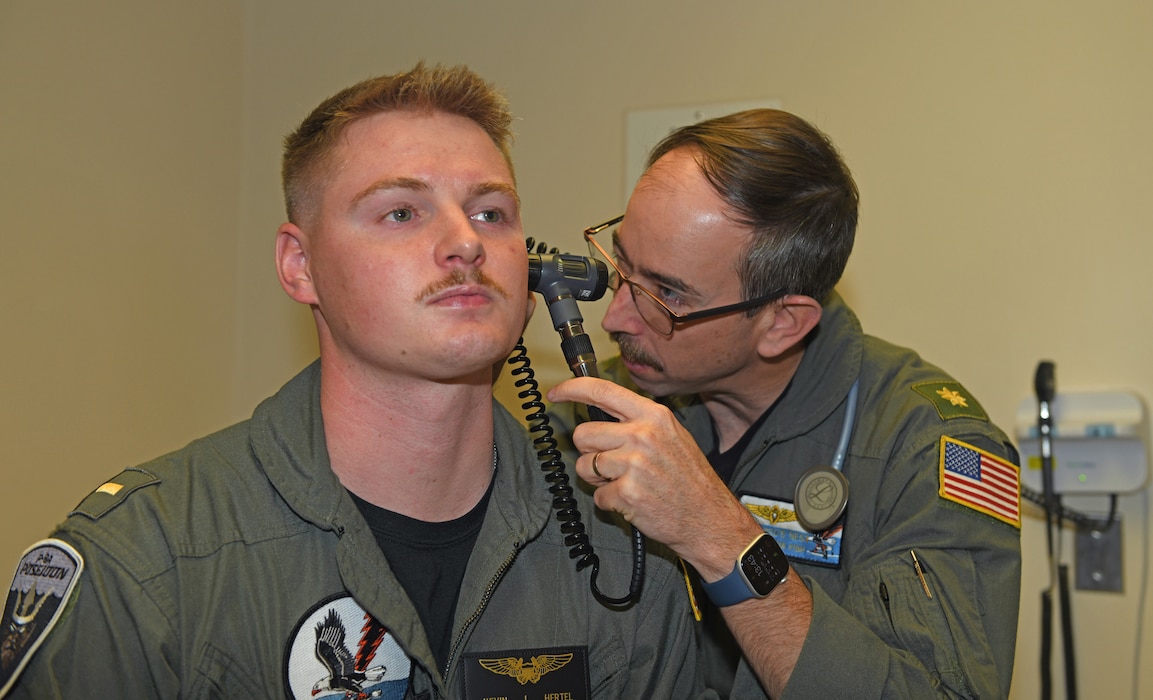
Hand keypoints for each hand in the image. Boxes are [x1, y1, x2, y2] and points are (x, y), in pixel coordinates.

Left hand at [548, 376, 762, 578]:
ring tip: (626, 483)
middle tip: (612, 465)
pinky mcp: (626, 492)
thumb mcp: (672, 435)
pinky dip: (610, 502)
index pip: (602, 391)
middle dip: (590, 452)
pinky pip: (597, 495)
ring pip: (584, 466)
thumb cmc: (689, 479)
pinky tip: (633, 501)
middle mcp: (642, 435)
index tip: (556, 394)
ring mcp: (633, 464)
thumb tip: (598, 414)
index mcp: (653, 416)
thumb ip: (637, 422)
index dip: (571, 390)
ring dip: (598, 479)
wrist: (709, 518)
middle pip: (583, 434)